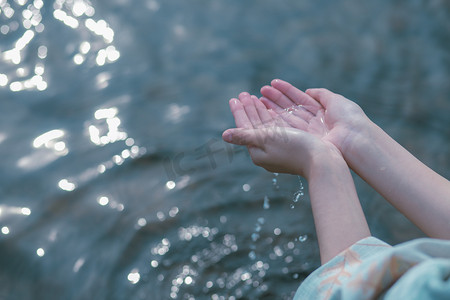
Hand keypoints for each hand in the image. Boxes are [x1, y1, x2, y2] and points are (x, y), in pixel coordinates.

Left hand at [222, 92, 340, 176]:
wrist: (323, 161)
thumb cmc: (295, 149)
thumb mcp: (267, 139)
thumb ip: (245, 136)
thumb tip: (224, 135)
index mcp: (257, 152)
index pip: (244, 128)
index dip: (240, 112)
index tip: (234, 98)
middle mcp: (266, 152)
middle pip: (253, 126)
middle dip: (248, 109)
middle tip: (242, 94)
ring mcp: (279, 149)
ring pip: (265, 126)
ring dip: (259, 111)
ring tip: (253, 98)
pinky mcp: (291, 146)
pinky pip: (277, 129)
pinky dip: (271, 117)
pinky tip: (270, 110)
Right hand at [260, 79, 369, 154]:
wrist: (355, 140)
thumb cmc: (349, 119)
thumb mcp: (336, 100)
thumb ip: (321, 94)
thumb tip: (308, 90)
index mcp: (321, 112)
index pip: (299, 99)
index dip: (286, 91)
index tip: (272, 84)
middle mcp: (312, 122)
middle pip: (289, 108)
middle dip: (275, 99)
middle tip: (260, 91)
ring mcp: (306, 133)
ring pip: (285, 117)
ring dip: (271, 108)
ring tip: (257, 100)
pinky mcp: (302, 141)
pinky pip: (286, 128)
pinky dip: (274, 120)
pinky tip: (264, 113)